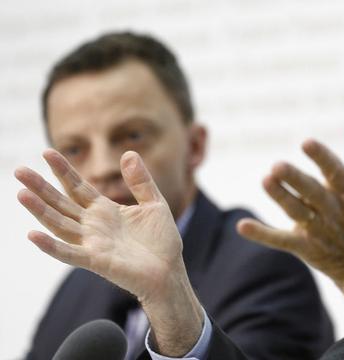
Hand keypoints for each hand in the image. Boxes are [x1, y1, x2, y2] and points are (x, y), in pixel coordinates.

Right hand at [15, 150, 201, 355]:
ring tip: (21, 194)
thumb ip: (141, 181)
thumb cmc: (162, 242)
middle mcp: (93, 226)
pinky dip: (52, 246)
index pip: (78, 187)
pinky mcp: (97, 261)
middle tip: (20, 171)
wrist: (170, 273)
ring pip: (60, 224)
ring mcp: (93, 243)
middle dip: (41, 187)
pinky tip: (33, 235)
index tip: (47, 152)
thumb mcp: (155, 204)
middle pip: (61, 203)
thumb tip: (129, 153)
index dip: (63, 171)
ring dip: (40, 211)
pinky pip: (69, 253)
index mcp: (105, 211)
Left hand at [238, 121, 343, 305]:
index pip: (334, 171)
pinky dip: (262, 234)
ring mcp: (318, 230)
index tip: (306, 142)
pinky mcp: (305, 247)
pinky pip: (281, 240)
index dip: (321, 157)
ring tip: (265, 180)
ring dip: (280, 197)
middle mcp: (334, 210)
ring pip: (296, 212)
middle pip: (312, 192)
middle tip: (277, 165)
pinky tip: (243, 226)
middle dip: (295, 179)